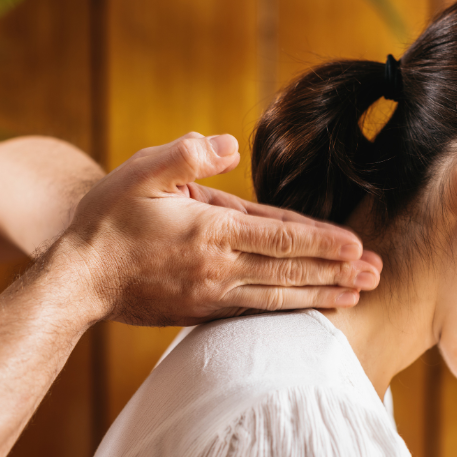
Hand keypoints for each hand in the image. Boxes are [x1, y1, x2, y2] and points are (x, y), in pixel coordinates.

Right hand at [59, 132, 382, 325]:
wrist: (78, 279)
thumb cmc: (108, 220)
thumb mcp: (139, 172)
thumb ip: (185, 155)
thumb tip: (226, 144)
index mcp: (210, 230)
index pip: (281, 236)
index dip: (322, 241)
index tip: (358, 244)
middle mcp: (218, 267)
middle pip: (290, 270)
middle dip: (337, 271)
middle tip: (378, 273)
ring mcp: (211, 295)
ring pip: (278, 297)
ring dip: (321, 295)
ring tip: (356, 296)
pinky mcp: (202, 313)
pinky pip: (255, 313)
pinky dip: (287, 311)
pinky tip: (305, 310)